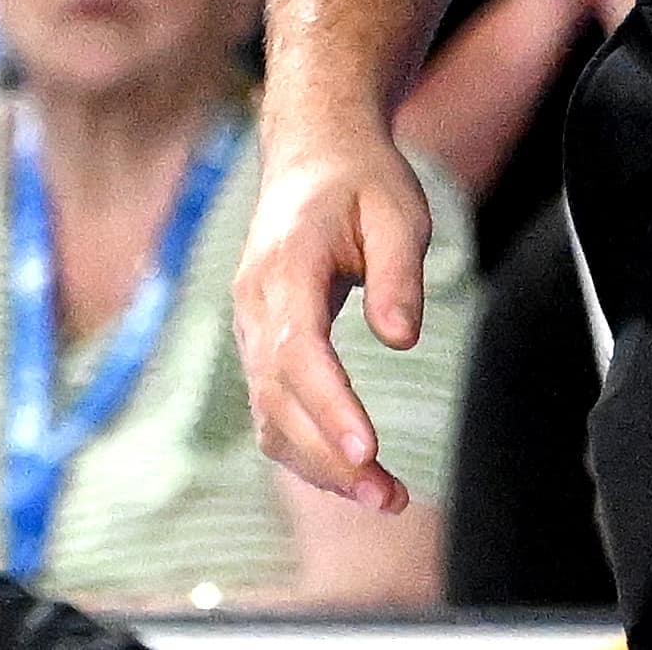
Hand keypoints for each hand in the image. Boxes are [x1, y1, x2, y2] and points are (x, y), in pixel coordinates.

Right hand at [231, 111, 434, 512]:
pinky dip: (308, 450)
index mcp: (286, 264)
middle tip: (391, 497)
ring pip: (270, 416)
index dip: (329, 406)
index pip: (298, 350)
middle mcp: (255, 303)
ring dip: (320, 466)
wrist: (310, 154)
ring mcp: (251, 327)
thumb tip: (400, 338)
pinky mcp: (261, 345)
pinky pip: (274, 410)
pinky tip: (355, 473)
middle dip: (330, 457)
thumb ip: (398, 272)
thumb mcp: (398, 208)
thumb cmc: (361, 180)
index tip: (368, 451)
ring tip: (387, 497)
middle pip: (279, 398)